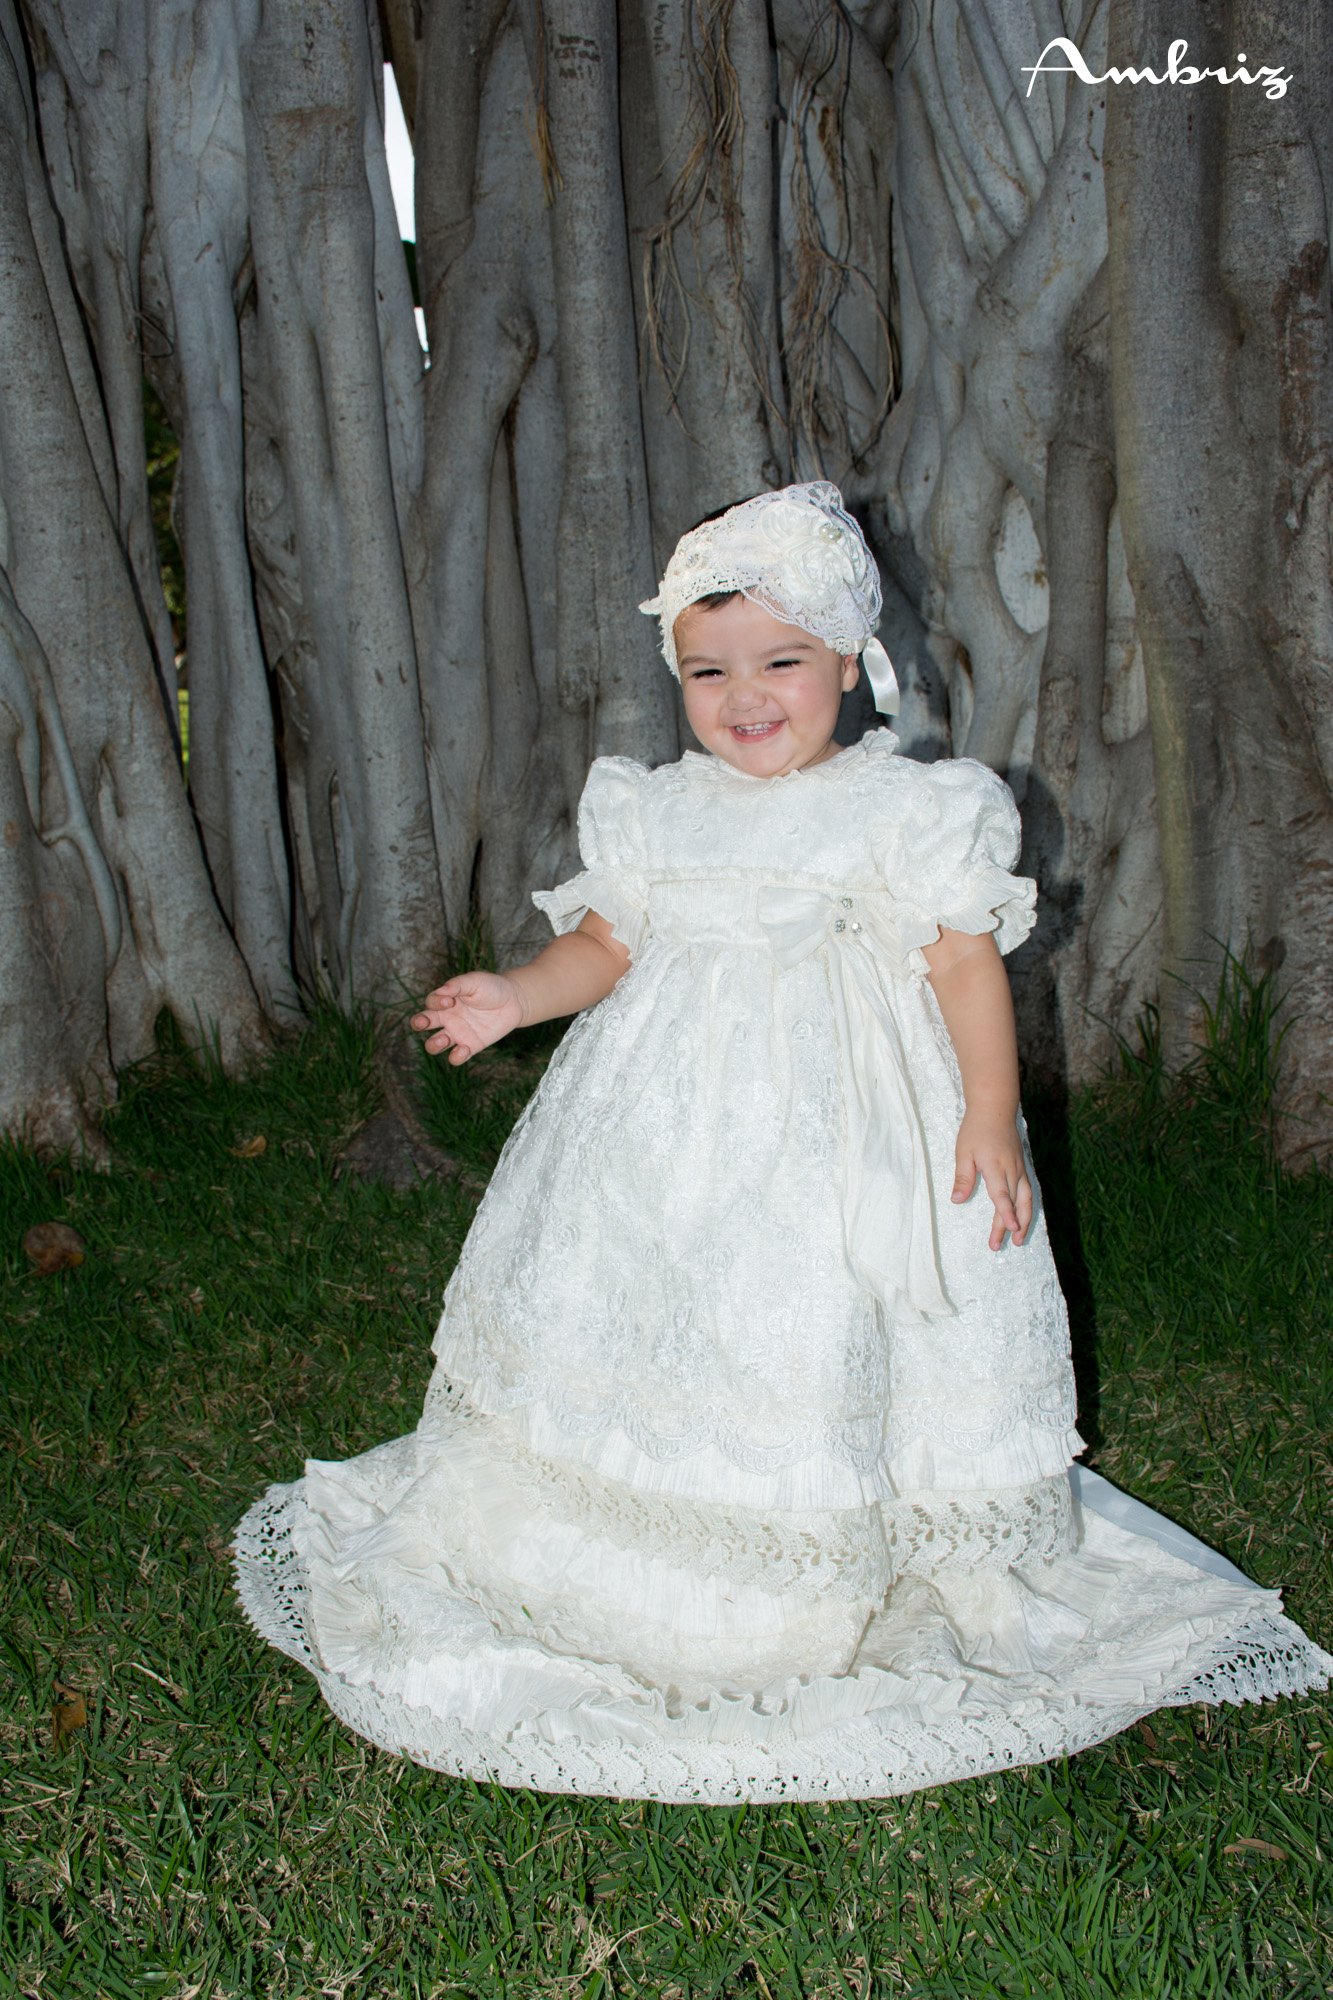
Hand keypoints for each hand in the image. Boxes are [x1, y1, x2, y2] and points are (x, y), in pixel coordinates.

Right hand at [411, 971, 525, 1063]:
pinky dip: (456, 1056)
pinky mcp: (471, 1046)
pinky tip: (464, 1049)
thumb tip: (442, 991)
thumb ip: (458, 985)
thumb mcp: (475, 981)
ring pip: (435, 1044)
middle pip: (423, 1023)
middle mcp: (447, 1018)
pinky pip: (457, 1056)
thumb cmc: (492, 987)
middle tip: (422, 1022)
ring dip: (433, 1044)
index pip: (430, 1003)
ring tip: (444, 1039)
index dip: (434, 1003)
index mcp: (446, 1001)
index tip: (449, 1001)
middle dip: (418, 1023)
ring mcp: (458, 1033)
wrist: (514, 1001)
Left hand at [950, 1105, 1031, 1249]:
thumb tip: (957, 1201)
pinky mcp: (1022, 1167)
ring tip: (1020, 1239)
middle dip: (1010, 1226)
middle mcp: (1011, 1171)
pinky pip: (1028, 1191)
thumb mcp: (963, 1152)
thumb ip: (963, 1177)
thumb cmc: (975, 1130)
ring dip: (1024, 1220)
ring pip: (1026, 1199)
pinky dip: (1027, 1208)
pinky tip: (1024, 1218)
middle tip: (999, 1246)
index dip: (1007, 1214)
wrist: (995, 1109)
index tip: (1011, 1230)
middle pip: (1014, 1203)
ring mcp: (1019, 1169)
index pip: (1002, 1196)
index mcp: (995, 1167)